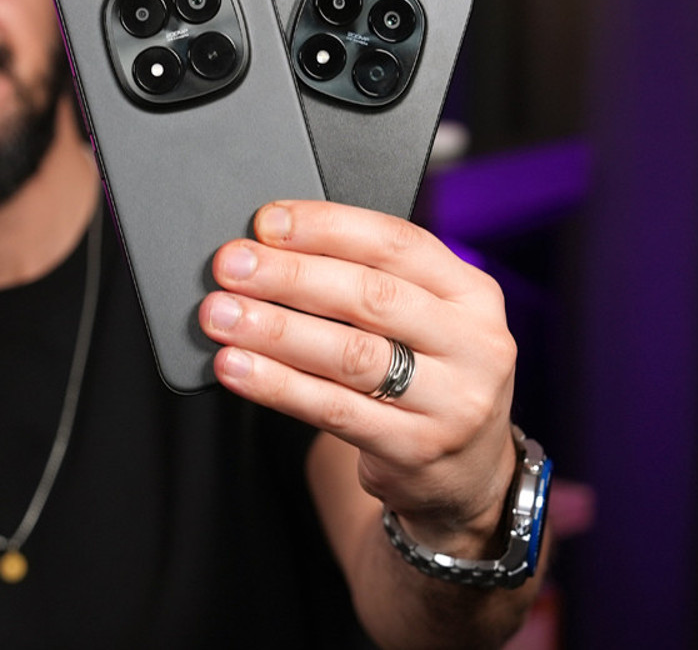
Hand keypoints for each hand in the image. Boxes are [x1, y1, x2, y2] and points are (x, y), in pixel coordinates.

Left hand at [199, 200, 517, 544]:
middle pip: (369, 296)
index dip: (327, 227)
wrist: (467, 474)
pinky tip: (238, 367)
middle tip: (231, 267)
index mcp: (473, 294)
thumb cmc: (428, 378)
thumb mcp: (426, 321)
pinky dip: (277, 384)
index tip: (268, 222)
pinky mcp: (416, 449)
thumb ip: (370, 282)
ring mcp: (451, 402)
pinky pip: (333, 409)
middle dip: (288, 276)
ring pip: (349, 354)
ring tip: (223, 317)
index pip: (396, 243)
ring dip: (274, 330)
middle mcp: (474, 344)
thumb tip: (272, 249)